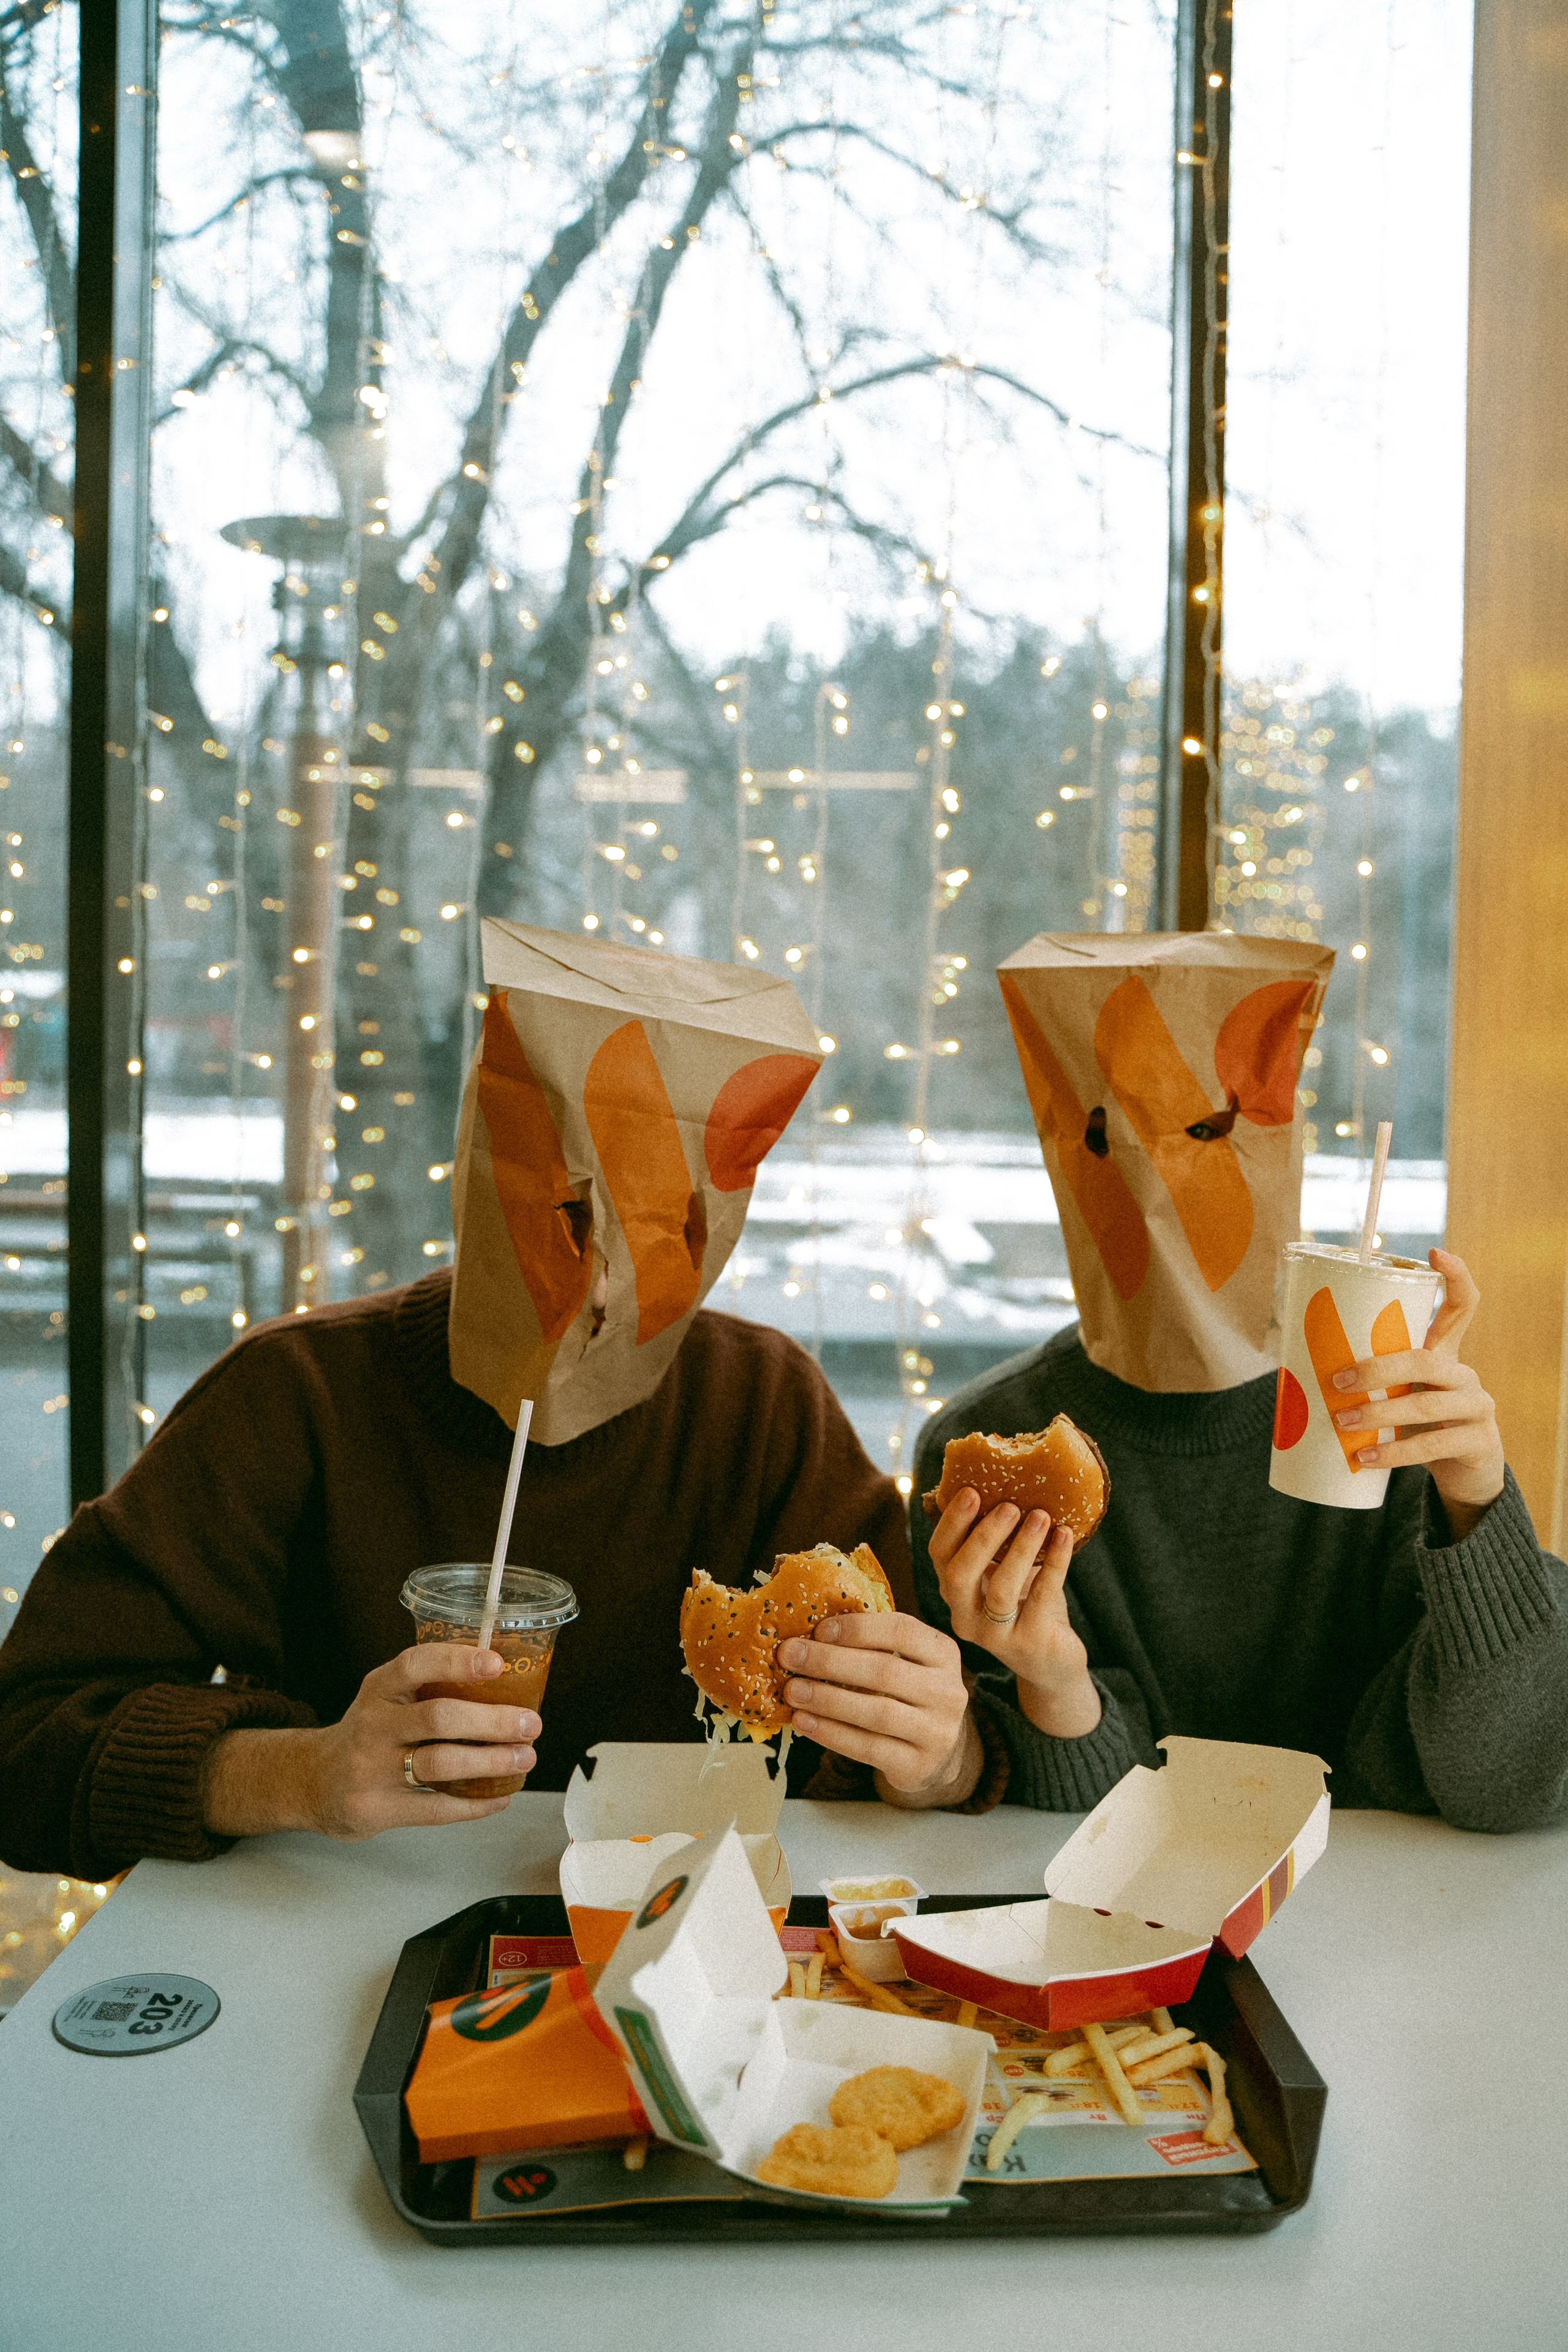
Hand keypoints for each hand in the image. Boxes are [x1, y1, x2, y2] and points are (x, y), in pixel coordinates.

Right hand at [202, 1643, 540, 1840]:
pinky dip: (475, 1804)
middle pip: (439, 1717)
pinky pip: (435, 1807)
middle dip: (492, 1721)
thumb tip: (511, 1680)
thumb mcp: (386, 1697)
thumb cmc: (370, 1733)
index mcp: (379, 1688)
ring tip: (524, 1757)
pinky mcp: (377, 1809)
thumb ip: (431, 1687)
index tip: (496, 1663)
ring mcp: (371, 1769)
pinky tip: (499, 1796)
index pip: (415, 1664)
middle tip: (530, 1724)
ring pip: (441, 1763)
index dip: (457, 1661)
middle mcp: (372, 1724)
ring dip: (491, 1762)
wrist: (314, 1782)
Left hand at [776, 1613, 970, 1793]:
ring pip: (877, 1712)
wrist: (934, 1753)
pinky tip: (804, 1722)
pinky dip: (831, 1734)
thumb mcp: (903, 1662)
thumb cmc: (905, 1694)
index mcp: (943, 1653)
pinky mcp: (918, 1764)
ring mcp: (937, 1731)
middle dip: (830, 1662)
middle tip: (790, 1656)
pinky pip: (868, 1748)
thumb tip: (809, 1634)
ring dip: (827, 1700)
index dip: (858, 1628)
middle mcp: (947, 1691)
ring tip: (792, 1691)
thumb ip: (869, 1645)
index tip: (818, 1630)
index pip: (903, 1631)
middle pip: (885, 1671)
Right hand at [929, 1490, 1101, 1739]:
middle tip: (1010, 1505)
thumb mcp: (1005, 1571)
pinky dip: (1054, 1564)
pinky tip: (1066, 1536)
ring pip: (999, 1590)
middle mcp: (964, 1617)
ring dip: (1021, 1549)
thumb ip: (997, 1542)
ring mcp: (995, 1636)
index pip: (939, 1555)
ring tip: (1042, 1516)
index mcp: (953, 1592)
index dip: (952, 1523)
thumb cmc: (1027, 1604)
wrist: (1052, 1662)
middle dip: (983, 1536)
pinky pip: (1040, 1600)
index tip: (971, 1490)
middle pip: (959, 1575)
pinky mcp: (1029, 1644)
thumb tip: (1005, 1480)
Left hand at [1331, 1247, 1504, 1540]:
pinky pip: (1433, 1445)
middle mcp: (1465, 1374)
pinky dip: (1394, 1454)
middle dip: (1378, 1369)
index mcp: (1446, 1352)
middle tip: (1338, 1381)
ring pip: (1426, 1404)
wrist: (1466, 1471)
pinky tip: (1365, 1459)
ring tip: (1341, 1421)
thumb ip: (1368, 1374)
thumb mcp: (1401, 1390)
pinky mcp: (1476, 1443)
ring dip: (1378, 1414)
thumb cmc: (1419, 1420)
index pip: (1463, 1305)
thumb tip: (1293, 1356)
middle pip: (1426, 1359)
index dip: (1456, 1276)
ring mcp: (1477, 1408)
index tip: (1434, 1251)